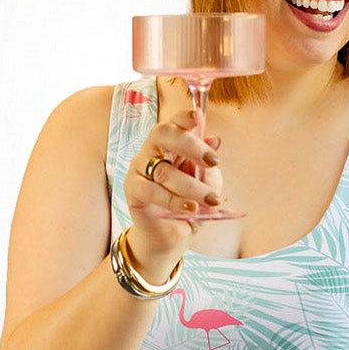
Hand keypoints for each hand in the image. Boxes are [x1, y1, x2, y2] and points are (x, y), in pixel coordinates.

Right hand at [122, 106, 223, 263]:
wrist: (172, 233)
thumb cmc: (190, 202)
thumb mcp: (207, 181)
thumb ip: (208, 162)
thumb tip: (215, 139)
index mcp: (171, 142)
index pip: (174, 122)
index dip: (184, 116)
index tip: (199, 116)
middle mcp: (152, 150)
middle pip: (162, 134)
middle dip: (190, 145)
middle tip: (213, 161)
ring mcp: (139, 168)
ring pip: (163, 170)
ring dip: (191, 186)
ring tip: (211, 199)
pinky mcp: (133, 189)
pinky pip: (151, 191)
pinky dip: (174, 201)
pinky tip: (191, 209)